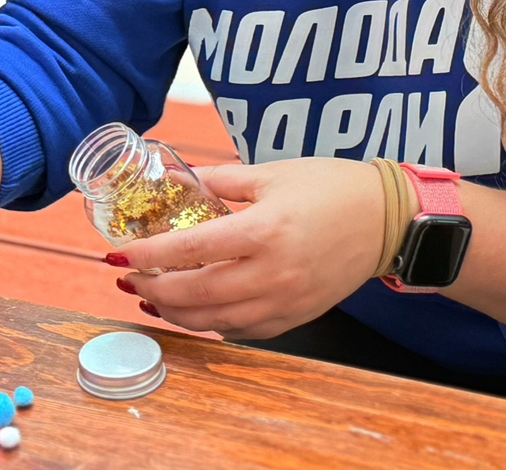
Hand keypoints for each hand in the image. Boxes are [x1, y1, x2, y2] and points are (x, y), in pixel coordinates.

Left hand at [113, 158, 383, 339]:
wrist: (386, 220)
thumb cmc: (330, 188)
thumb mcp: (270, 174)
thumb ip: (218, 179)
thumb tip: (173, 177)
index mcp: (263, 230)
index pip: (190, 249)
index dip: (149, 256)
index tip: (119, 254)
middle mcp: (272, 273)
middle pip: (196, 294)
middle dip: (153, 290)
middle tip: (128, 278)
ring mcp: (285, 301)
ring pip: (214, 321)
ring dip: (175, 314)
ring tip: (150, 297)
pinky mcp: (296, 317)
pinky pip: (243, 331)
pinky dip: (211, 325)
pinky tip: (193, 312)